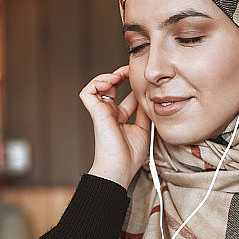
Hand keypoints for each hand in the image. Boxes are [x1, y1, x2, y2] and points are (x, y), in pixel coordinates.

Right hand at [79, 65, 150, 187]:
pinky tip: (111, 81)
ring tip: (120, 75)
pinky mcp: (95, 111)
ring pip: (99, 85)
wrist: (119, 167)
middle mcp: (110, 113)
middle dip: (122, 75)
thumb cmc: (130, 156)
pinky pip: (89, 91)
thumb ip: (145, 112)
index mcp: (121, 118)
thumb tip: (149, 97)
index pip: (127, 96)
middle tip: (132, 71)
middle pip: (113, 87)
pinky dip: (98, 82)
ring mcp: (101, 112)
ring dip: (109, 76)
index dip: (134, 86)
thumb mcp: (144, 129)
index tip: (144, 81)